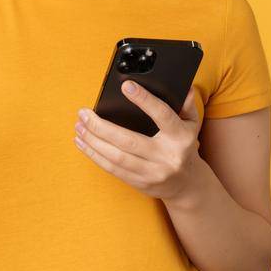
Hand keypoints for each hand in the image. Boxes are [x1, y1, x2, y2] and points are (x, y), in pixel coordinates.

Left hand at [73, 82, 207, 202]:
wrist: (187, 184)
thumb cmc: (185, 147)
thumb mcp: (191, 125)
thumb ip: (187, 106)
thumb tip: (184, 88)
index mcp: (180, 138)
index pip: (162, 116)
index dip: (144, 100)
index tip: (126, 86)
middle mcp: (166, 156)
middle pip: (128, 141)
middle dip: (101, 126)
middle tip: (84, 113)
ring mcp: (152, 172)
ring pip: (116, 156)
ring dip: (93, 141)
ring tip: (79, 126)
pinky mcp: (140, 183)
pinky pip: (112, 168)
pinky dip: (94, 155)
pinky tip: (82, 143)